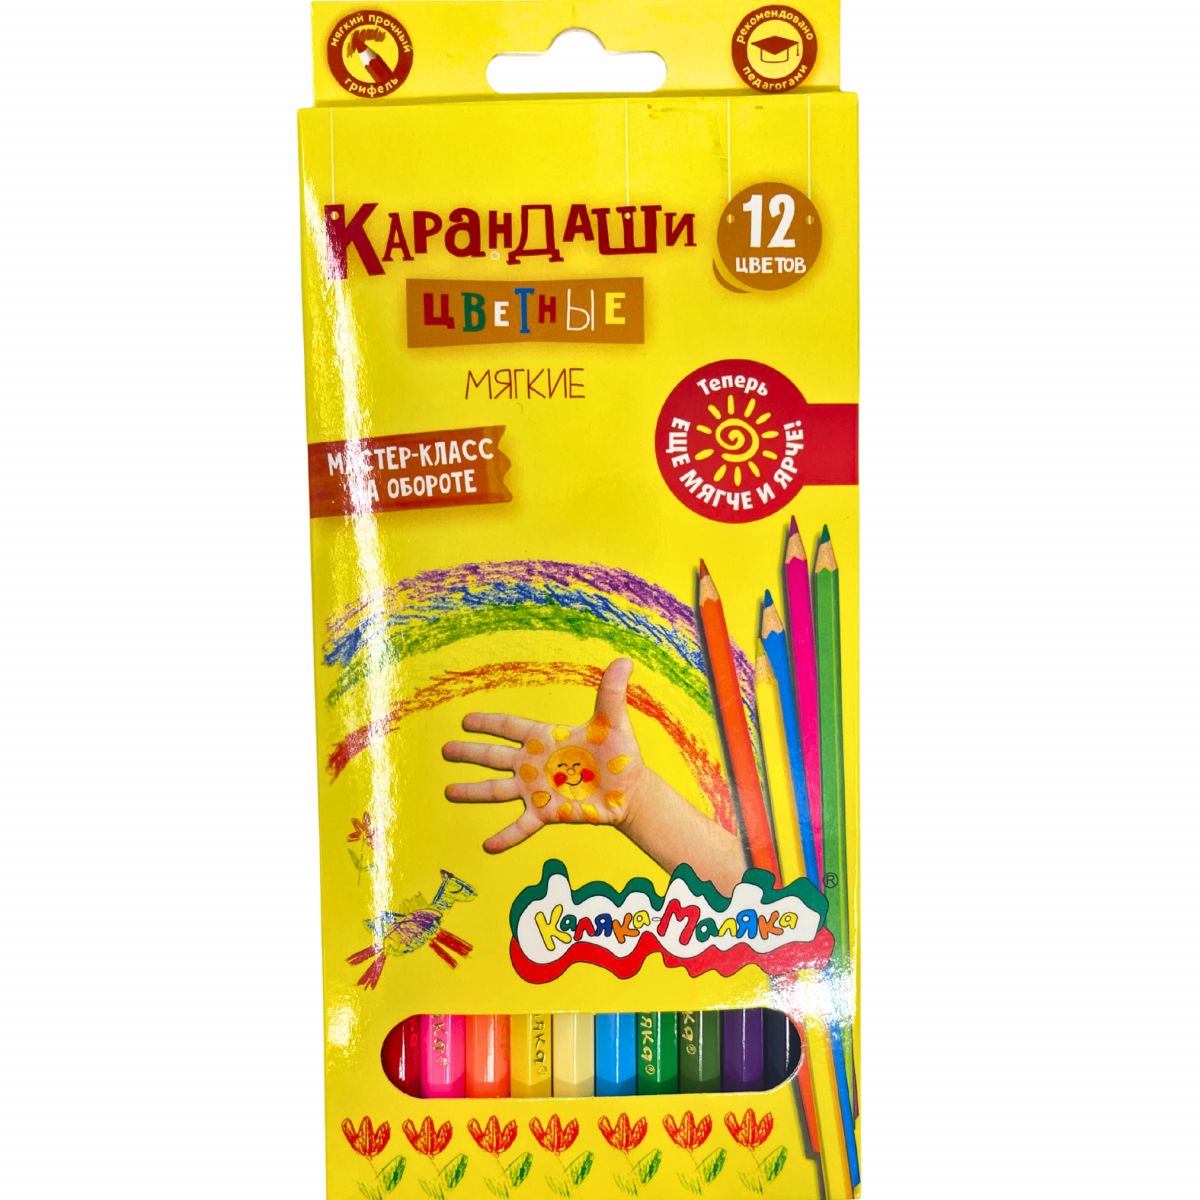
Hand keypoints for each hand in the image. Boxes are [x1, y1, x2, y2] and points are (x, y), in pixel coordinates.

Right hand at [442, 659, 645, 852]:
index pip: (511, 727)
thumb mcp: (613, 722)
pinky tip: (487, 846)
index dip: (488, 723)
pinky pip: (521, 826)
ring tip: (449, 792)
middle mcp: (534, 764)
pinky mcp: (546, 814)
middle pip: (494, 756)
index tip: (465, 721)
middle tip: (445, 750)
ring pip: (498, 790)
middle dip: (469, 752)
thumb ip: (611, 693)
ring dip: (473, 791)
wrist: (630, 791)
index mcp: (545, 739)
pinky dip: (505, 837)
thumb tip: (622, 660)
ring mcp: (537, 790)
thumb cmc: (620, 755)